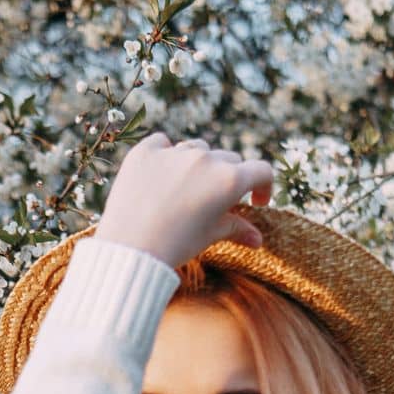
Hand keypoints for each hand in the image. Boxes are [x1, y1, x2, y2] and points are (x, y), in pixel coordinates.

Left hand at [94, 132, 272, 271]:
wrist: (130, 250)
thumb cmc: (175, 247)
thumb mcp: (209, 237)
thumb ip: (235, 229)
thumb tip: (257, 240)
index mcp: (228, 180)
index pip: (261, 171)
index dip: (264, 186)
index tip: (254, 202)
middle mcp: (205, 159)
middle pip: (228, 159)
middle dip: (228, 178)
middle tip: (214, 202)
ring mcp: (174, 152)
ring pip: (197, 149)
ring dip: (198, 165)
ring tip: (185, 191)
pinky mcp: (145, 151)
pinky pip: (162, 143)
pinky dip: (166, 156)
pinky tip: (160, 176)